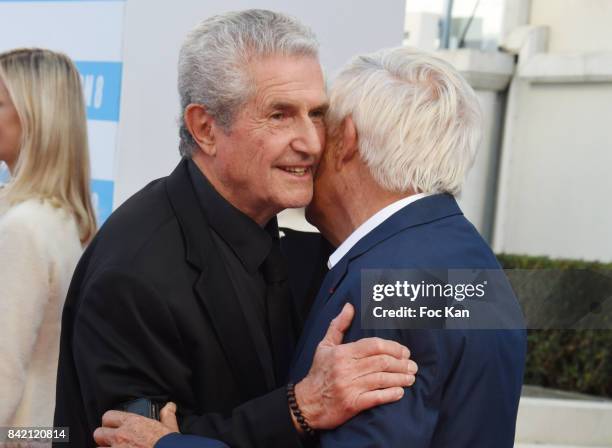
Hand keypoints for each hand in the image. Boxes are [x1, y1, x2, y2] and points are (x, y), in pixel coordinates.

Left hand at [94, 402, 178, 446]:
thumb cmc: (168, 444)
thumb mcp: (170, 426)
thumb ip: (167, 415)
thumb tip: (170, 406)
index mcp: (133, 423)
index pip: (108, 416)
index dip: (110, 422)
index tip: (114, 426)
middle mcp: (121, 436)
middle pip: (98, 433)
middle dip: (104, 438)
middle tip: (112, 441)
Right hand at [293, 303, 417, 430]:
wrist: (306, 404)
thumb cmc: (319, 373)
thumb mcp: (325, 346)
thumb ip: (338, 326)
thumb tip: (349, 306)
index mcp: (342, 353)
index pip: (373, 345)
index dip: (393, 347)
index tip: (404, 351)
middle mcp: (346, 369)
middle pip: (381, 362)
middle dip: (401, 363)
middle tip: (412, 365)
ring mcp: (349, 387)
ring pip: (382, 379)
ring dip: (401, 378)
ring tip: (411, 378)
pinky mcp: (352, 405)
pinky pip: (376, 398)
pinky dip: (391, 394)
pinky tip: (400, 392)